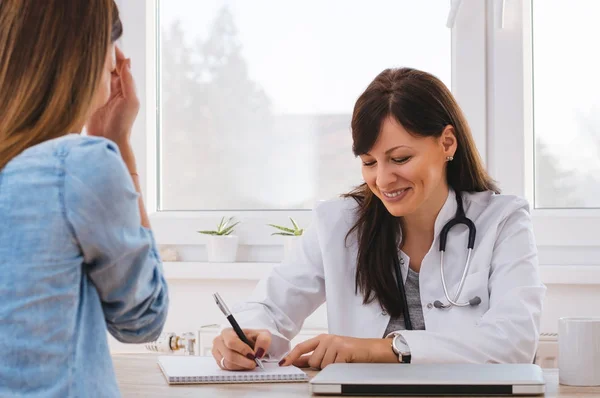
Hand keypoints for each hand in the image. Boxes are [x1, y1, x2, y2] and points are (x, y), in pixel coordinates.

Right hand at [86, 46, 139, 146]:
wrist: (108, 140)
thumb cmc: (123, 124)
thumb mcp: (130, 101)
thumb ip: (128, 81)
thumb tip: (127, 61)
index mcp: (124, 86)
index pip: (119, 64)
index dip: (114, 52)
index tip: (105, 40)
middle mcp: (112, 87)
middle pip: (106, 65)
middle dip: (101, 55)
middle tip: (91, 42)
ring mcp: (99, 92)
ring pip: (95, 72)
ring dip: (91, 62)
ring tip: (83, 50)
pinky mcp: (88, 98)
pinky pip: (85, 82)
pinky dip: (82, 74)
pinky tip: (76, 66)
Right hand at [212, 328, 271, 370]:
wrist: (250, 344)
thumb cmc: (253, 338)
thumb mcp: (262, 335)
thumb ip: (263, 340)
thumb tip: (259, 352)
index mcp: (227, 332)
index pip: (231, 342)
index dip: (243, 350)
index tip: (252, 354)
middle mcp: (219, 342)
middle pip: (229, 355)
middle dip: (244, 361)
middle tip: (253, 362)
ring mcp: (217, 353)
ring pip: (228, 364)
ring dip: (242, 366)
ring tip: (250, 362)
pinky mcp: (219, 362)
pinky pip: (228, 369)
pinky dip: (238, 369)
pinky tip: (244, 364)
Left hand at [279, 334, 396, 369]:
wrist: (372, 349)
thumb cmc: (352, 352)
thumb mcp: (332, 351)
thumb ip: (316, 356)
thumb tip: (299, 362)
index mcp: (323, 338)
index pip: (302, 347)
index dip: (292, 356)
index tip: (283, 363)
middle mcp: (327, 339)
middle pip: (313, 361)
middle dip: (321, 367)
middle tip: (335, 362)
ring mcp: (335, 343)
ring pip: (323, 365)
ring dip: (331, 368)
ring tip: (341, 362)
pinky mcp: (343, 350)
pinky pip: (333, 367)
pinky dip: (339, 369)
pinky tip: (346, 362)